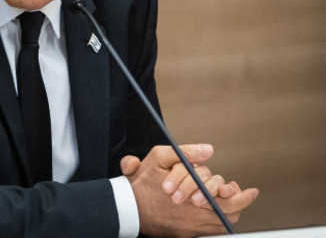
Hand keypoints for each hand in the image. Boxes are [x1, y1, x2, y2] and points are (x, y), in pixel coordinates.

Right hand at [123, 144, 258, 236]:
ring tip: (229, 202)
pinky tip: (214, 213)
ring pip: (221, 222)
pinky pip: (208, 231)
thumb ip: (186, 153)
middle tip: (239, 193)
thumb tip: (208, 150)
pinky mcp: (184, 234)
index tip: (251, 191)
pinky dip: (214, 222)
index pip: (229, 199)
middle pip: (229, 212)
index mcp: (194, 196)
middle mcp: (196, 214)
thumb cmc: (142, 182)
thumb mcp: (160, 157)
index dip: (242, 195)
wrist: (127, 207)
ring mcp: (191, 227)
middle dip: (237, 202)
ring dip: (227, 212)